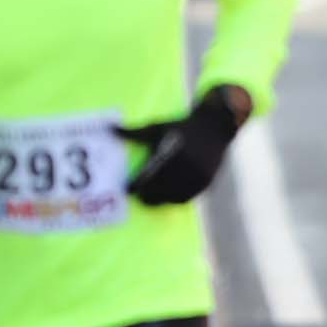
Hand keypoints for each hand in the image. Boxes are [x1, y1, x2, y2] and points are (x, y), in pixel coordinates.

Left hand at [113, 87, 248, 205]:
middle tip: (138, 196)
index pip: (147, 178)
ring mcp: (196, 177)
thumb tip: (110, 129)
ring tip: (151, 199)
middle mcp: (184, 168)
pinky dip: (175, 199)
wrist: (215, 127)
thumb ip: (134, 132)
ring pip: (172, 197)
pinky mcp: (205, 182)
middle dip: (146, 195)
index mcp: (169, 154)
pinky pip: (187, 198)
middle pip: (159, 191)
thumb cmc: (182, 126)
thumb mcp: (158, 127)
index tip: (128, 188)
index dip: (136, 186)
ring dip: (160, 200)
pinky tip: (168, 196)